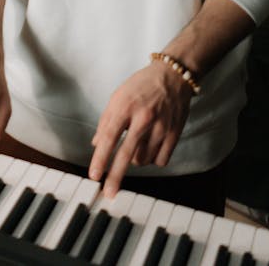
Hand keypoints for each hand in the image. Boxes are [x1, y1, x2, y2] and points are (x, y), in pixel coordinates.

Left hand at [89, 62, 192, 196]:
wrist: (173, 76)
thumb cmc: (142, 85)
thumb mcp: (118, 95)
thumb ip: (106, 120)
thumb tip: (96, 144)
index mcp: (125, 106)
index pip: (109, 136)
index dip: (100, 158)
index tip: (94, 175)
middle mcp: (143, 117)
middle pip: (126, 154)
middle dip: (115, 176)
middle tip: (108, 194)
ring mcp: (161, 127)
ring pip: (143, 159)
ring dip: (136, 158)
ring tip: (138, 141)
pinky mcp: (174, 134)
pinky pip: (160, 160)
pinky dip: (153, 158)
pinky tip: (151, 145)